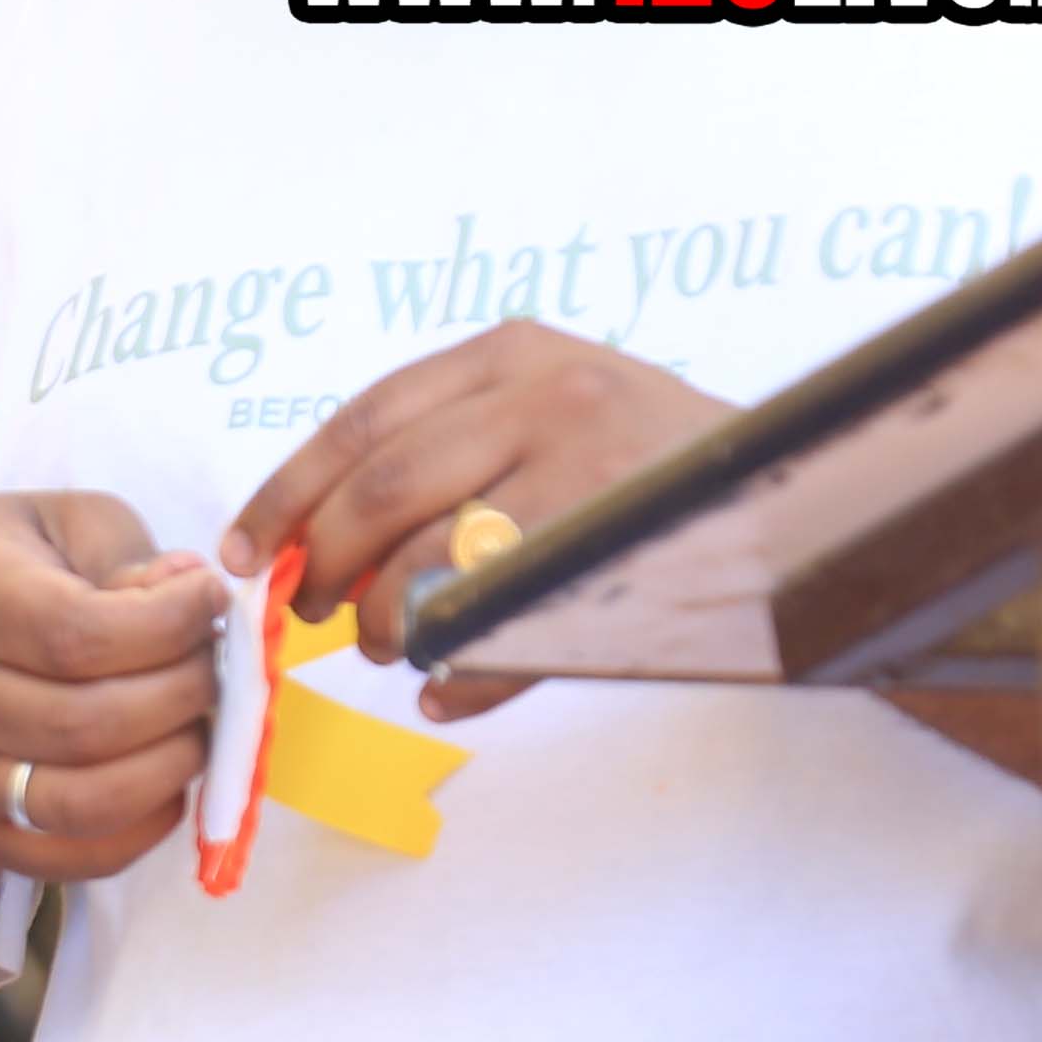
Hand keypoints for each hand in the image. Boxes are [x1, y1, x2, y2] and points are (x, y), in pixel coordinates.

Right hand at [0, 492, 230, 884]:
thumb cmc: (9, 569)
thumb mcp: (67, 525)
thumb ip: (130, 557)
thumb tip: (188, 597)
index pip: (76, 637)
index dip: (168, 625)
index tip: (209, 598)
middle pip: (87, 726)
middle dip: (183, 696)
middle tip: (215, 667)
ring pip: (82, 802)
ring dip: (169, 768)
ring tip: (196, 727)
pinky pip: (70, 858)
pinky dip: (140, 832)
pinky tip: (166, 784)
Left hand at [230, 319, 726, 715]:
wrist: (797, 497)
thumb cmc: (647, 472)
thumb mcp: (554, 416)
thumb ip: (449, 454)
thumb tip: (312, 542)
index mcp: (514, 356)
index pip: (362, 422)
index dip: (286, 493)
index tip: (244, 552)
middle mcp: (548, 394)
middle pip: (378, 493)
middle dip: (323, 566)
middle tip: (313, 611)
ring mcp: (587, 468)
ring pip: (425, 563)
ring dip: (385, 624)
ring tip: (391, 643)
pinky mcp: (614, 547)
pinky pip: (495, 625)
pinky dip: (456, 671)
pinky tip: (445, 685)